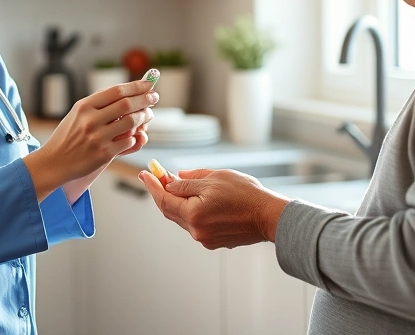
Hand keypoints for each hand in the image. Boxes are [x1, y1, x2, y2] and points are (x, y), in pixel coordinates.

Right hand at [25, 80, 156, 199]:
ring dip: (144, 117)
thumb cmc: (68, 136)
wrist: (54, 162)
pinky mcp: (103, 154)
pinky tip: (134, 136)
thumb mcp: (77, 114)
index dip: (136, 86)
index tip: (148, 85)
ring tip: (147, 115)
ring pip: (131, 122)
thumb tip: (127, 92)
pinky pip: (128, 142)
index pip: (116, 91)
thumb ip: (98, 103)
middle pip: (126, 104)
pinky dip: (135, 137)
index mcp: (84, 106)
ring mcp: (97, 138)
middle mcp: (90, 120)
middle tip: (154, 97)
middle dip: (145, 99)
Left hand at [138, 168, 290, 248]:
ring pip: (183, 217)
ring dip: (178, 202)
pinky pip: (196, 224)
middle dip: (162, 192)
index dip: (152, 186)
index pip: (164, 199)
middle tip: (157, 176)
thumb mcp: (214, 178)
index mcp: (193, 214)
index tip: (144, 173)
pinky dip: (192, 210)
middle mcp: (196, 230)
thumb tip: (174, 180)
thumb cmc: (246, 194)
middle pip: (170, 210)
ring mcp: (205, 238)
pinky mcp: (215, 241)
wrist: (270, 216)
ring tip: (177, 184)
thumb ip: (189, 181)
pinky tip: (197, 199)